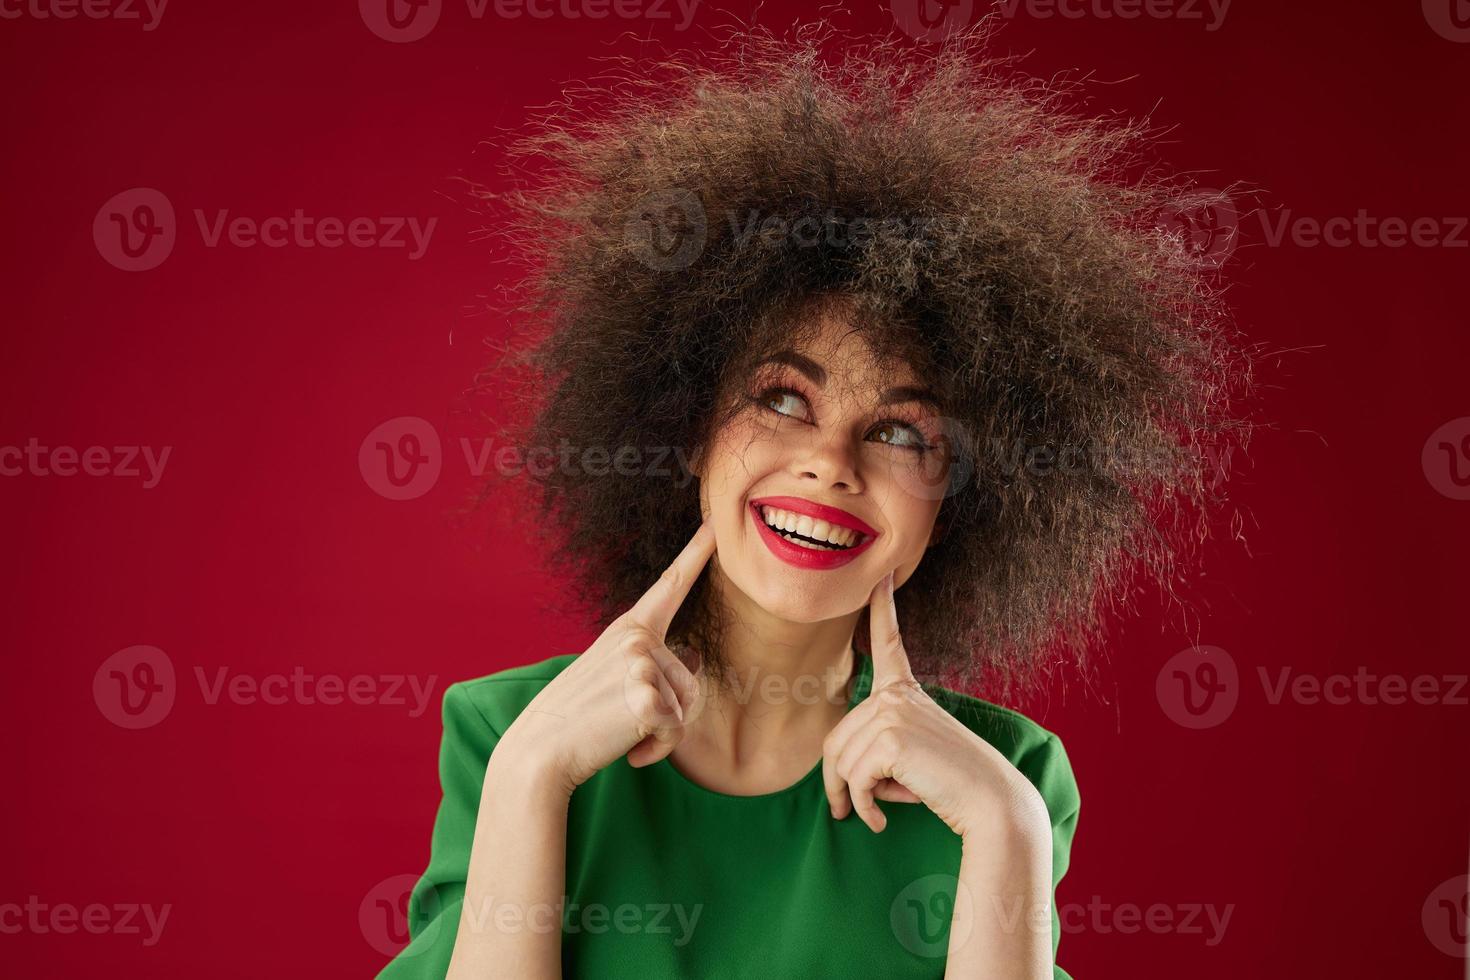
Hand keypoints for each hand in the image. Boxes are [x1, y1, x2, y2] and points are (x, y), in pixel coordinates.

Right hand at [497, 517, 714, 793]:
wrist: (539, 751)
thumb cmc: (578, 717)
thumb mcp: (612, 676)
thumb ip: (651, 662)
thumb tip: (696, 657)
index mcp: (628, 628)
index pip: (670, 585)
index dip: (696, 554)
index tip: (714, 524)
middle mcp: (636, 638)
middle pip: (691, 680)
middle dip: (669, 713)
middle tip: (625, 722)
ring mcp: (640, 665)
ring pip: (686, 708)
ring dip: (662, 733)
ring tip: (623, 733)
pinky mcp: (646, 699)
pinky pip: (676, 731)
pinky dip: (657, 751)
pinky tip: (629, 753)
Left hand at [820, 569, 1050, 840]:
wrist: (991, 803)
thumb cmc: (950, 785)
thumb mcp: (909, 756)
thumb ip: (875, 749)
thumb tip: (835, 784)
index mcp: (905, 691)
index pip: (887, 641)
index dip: (882, 607)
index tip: (879, 576)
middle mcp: (896, 695)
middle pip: (836, 739)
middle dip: (837, 781)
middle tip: (849, 810)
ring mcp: (893, 713)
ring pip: (841, 763)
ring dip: (852, 798)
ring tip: (877, 811)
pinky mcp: (890, 740)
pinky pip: (853, 780)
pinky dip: (861, 808)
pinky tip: (879, 822)